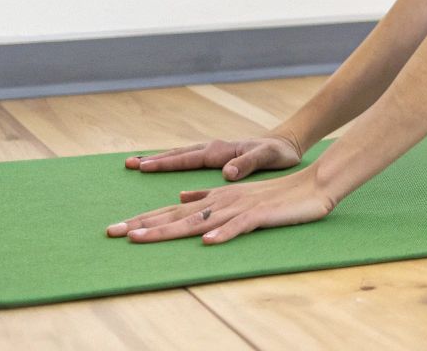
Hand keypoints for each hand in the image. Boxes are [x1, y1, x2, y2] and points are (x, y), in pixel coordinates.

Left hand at [105, 167, 336, 244]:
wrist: (313, 185)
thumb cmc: (277, 196)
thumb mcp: (238, 195)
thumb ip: (209, 196)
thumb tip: (182, 194)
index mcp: (215, 198)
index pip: (173, 209)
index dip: (145, 219)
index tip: (117, 229)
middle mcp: (221, 201)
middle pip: (177, 215)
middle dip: (144, 224)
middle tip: (113, 233)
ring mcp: (240, 208)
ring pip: (199, 220)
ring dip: (170, 229)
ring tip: (143, 238)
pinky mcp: (261, 215)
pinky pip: (239, 226)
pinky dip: (223, 233)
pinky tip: (207, 242)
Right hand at [124, 134, 301, 180]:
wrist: (285, 143)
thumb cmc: (278, 152)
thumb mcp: (268, 157)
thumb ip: (248, 164)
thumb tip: (227, 172)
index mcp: (220, 151)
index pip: (187, 158)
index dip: (165, 164)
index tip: (143, 166)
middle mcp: (212, 150)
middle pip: (176, 155)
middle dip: (152, 160)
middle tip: (126, 164)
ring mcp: (212, 153)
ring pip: (179, 156)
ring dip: (157, 160)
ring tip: (134, 163)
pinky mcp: (214, 158)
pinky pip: (186, 160)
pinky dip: (170, 162)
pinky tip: (159, 167)